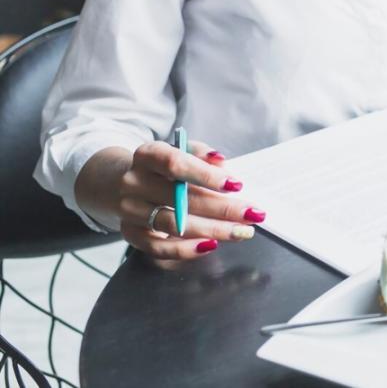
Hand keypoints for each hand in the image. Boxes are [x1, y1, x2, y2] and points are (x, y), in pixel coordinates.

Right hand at [107, 141, 265, 259]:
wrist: (120, 181)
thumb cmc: (163, 166)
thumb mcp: (181, 150)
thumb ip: (201, 154)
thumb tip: (222, 163)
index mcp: (148, 155)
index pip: (176, 163)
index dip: (206, 175)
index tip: (237, 185)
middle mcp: (134, 182)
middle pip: (180, 198)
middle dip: (222, 208)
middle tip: (252, 214)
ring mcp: (129, 210)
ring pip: (173, 224)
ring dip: (212, 230)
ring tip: (241, 232)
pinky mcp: (130, 232)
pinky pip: (157, 247)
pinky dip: (185, 250)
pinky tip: (210, 245)